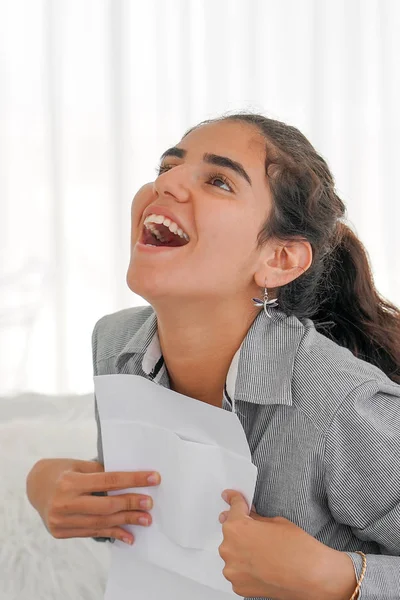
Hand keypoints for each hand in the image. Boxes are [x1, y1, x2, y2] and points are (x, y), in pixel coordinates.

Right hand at [27, 458, 160, 544]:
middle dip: (132, 504)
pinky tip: (129, 536)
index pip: (109, 480)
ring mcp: (62, 521)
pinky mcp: (62, 532)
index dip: (134, 480)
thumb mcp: (78, 464)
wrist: (34, 486)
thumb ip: (100, 472)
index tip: (154, 478)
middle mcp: (65, 503)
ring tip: (146, 520)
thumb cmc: (60, 470)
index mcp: (70, 481)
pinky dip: (113, 534)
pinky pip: (93, 533)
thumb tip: (129, 480)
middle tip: (150, 503)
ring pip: (101, 523)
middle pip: (106, 506)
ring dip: (126, 522)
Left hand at [218, 490, 355, 599]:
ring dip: (242, 549)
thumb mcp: (275, 522)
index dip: (235, 500)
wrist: (313, 577)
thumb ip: (255, 518)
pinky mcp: (238, 586)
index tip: (230, 497)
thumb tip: (248, 515)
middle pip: (230, 532)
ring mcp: (232, 570)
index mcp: (236, 528)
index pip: (233, 508)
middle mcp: (229, 549)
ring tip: (264, 552)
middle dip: (241, 528)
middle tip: (258, 532)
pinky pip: (238, 570)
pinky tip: (262, 565)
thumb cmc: (298, 549)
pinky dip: (246, 567)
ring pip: (232, 553)